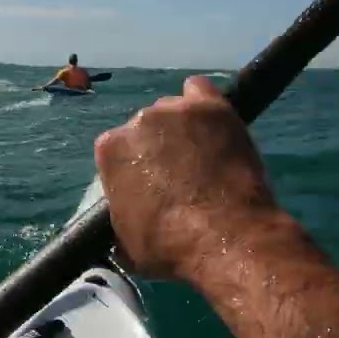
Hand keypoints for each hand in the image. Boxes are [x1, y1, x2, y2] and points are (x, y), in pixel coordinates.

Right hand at [94, 75, 283, 281]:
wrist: (228, 238)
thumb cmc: (172, 247)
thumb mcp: (125, 242)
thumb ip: (118, 212)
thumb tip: (125, 210)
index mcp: (110, 149)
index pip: (116, 150)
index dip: (132, 169)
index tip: (148, 185)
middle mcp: (139, 121)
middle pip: (144, 127)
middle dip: (157, 147)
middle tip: (178, 174)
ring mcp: (176, 109)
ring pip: (172, 109)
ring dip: (181, 128)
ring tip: (202, 155)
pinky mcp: (212, 106)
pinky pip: (199, 90)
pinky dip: (202, 104)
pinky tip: (210, 122)